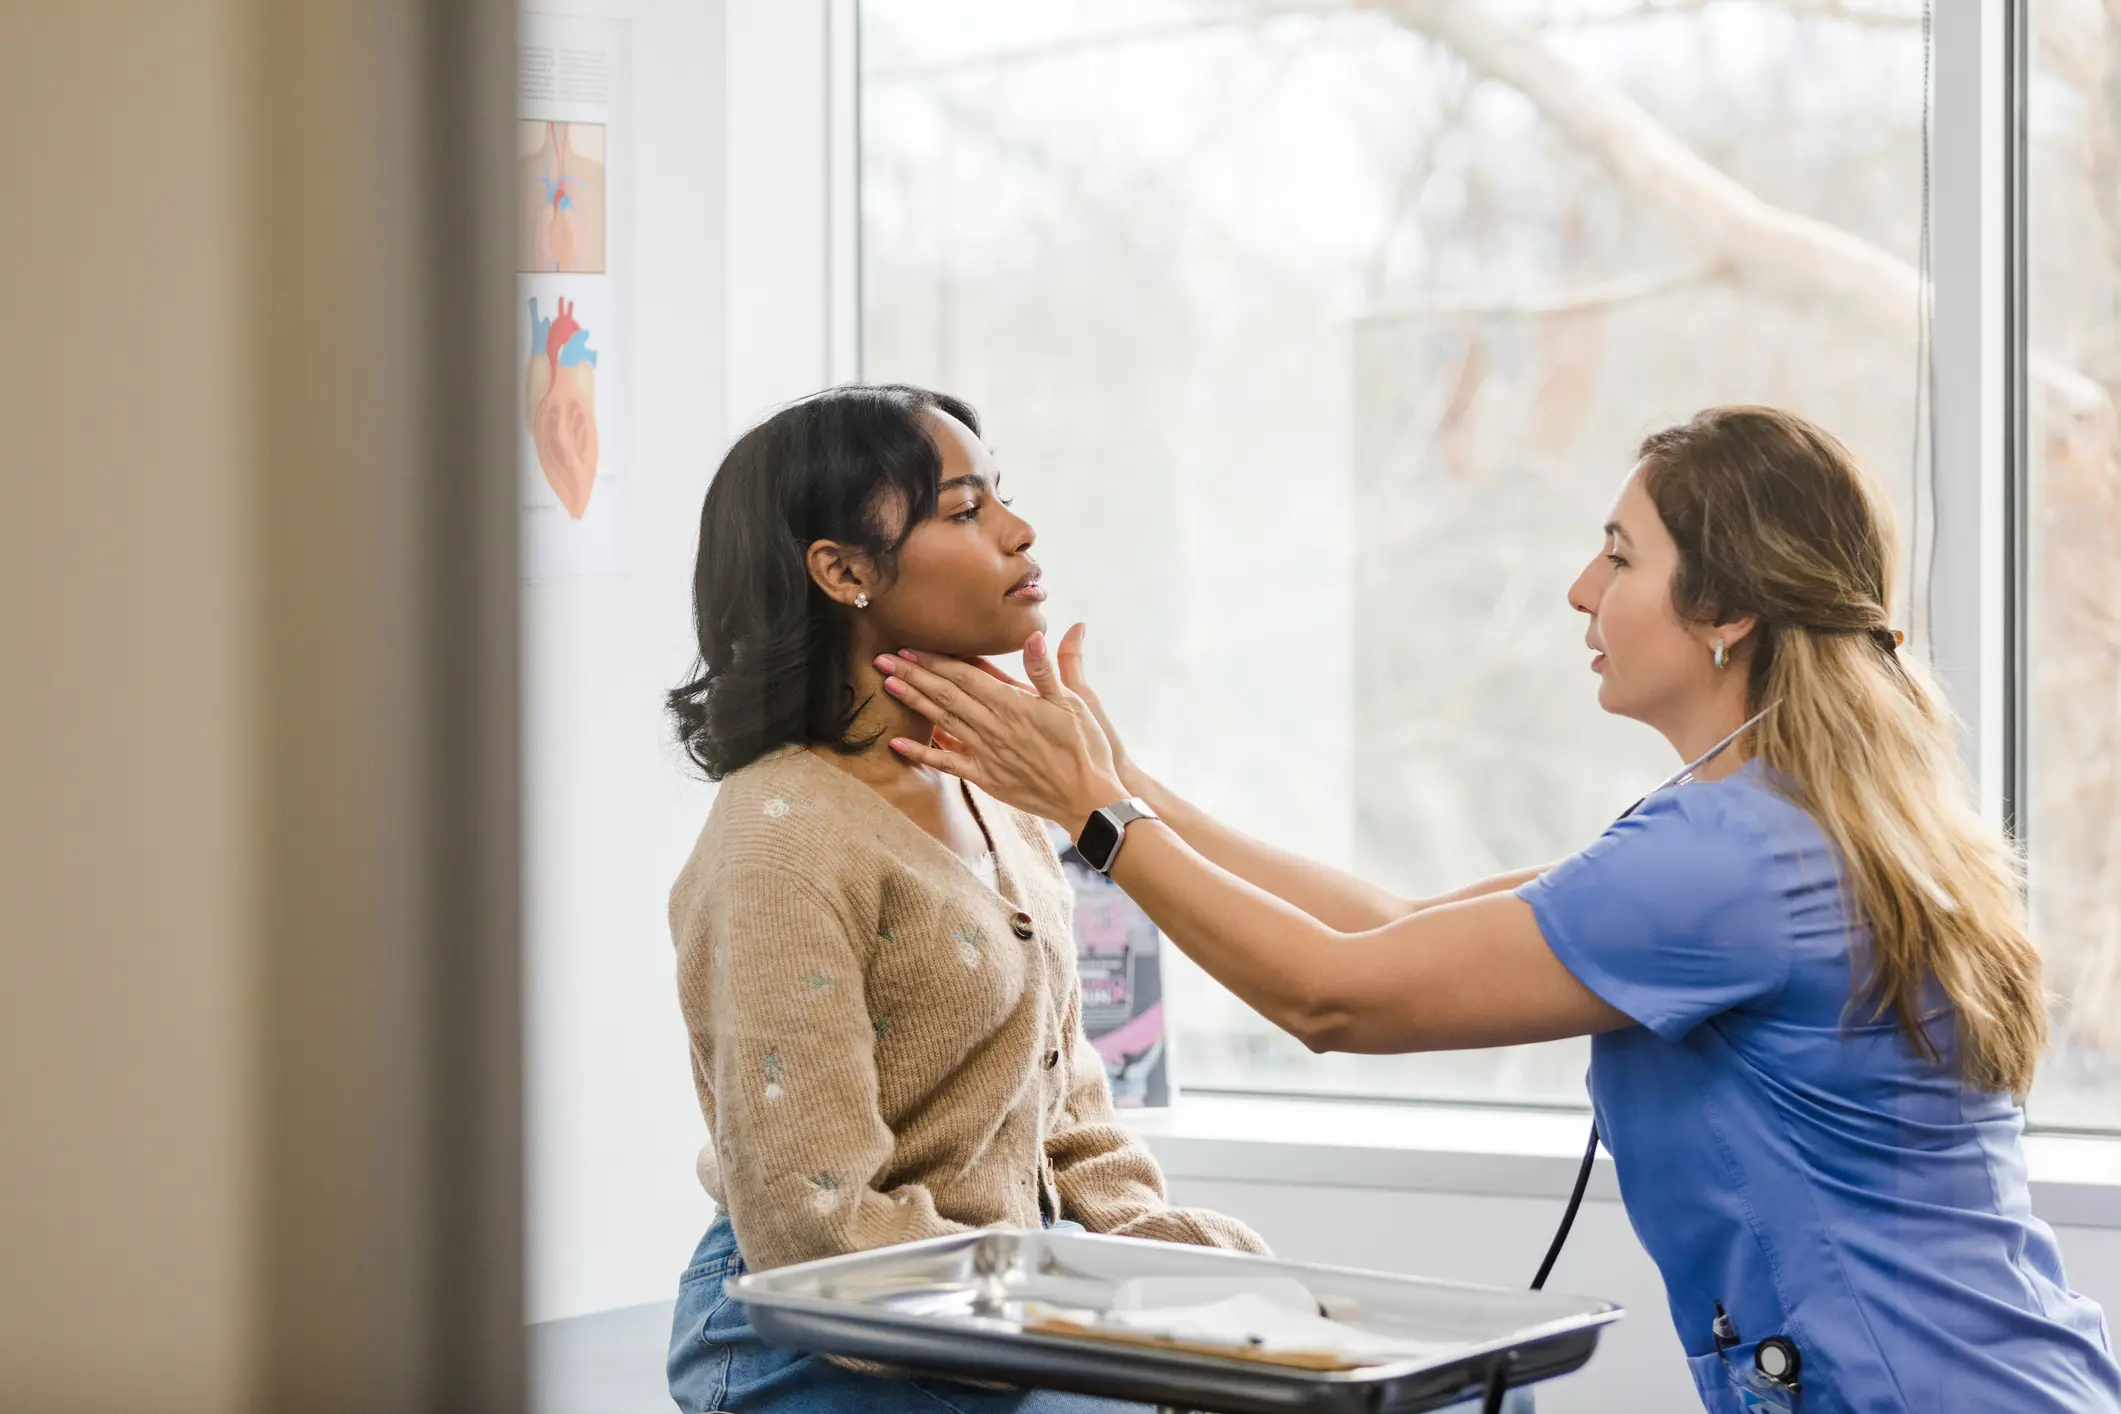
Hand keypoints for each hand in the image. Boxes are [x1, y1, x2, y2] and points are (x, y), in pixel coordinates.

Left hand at [875, 631, 1127, 829]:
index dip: (936, 661)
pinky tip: (896, 744)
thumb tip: (1034, 635)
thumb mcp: (1075, 702)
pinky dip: (921, 753)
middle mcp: (994, 728)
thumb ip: (1049, 669)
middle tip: (884, 659)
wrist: (1087, 798)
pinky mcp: (986, 778)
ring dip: (913, 702)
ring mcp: (986, 754)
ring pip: (942, 722)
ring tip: (888, 685)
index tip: (911, 648)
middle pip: (946, 695)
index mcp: (1013, 705)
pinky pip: (948, 763)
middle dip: (913, 675)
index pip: (966, 676)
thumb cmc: (1085, 748)